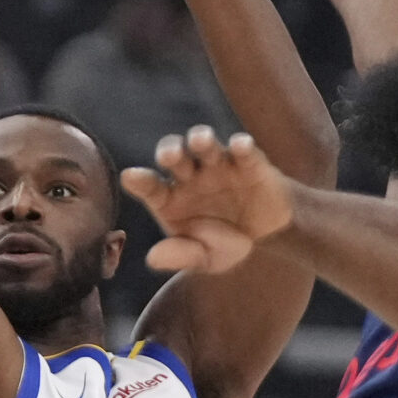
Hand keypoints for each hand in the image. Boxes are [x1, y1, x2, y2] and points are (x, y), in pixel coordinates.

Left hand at [122, 126, 294, 273]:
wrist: (268, 237)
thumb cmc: (225, 243)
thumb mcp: (204, 258)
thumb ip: (181, 256)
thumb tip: (152, 258)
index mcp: (171, 198)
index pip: (150, 186)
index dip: (140, 181)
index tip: (129, 177)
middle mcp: (191, 176)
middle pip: (175, 157)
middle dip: (170, 151)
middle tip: (169, 155)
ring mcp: (219, 166)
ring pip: (206, 146)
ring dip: (201, 139)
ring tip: (201, 141)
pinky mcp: (249, 163)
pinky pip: (244, 151)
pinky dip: (242, 146)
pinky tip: (241, 146)